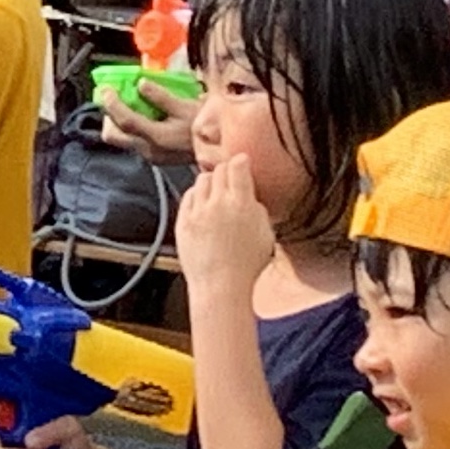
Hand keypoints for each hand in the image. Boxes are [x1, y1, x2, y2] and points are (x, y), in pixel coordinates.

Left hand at [99, 75, 202, 161]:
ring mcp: (150, 156)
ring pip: (121, 139)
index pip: (125, 121)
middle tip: (114, 97)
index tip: (107, 89)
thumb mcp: (186, 106)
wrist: (220, 150)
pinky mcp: (153, 157)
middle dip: (108, 115)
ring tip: (128, 103)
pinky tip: (142, 114)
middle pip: (113, 135)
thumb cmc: (205, 125)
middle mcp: (149, 150)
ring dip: (118, 121)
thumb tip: (141, 84)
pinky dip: (130, 127)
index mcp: (157, 137)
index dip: (112, 104)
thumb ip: (161, 97)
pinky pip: (132, 141)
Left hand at [175, 155, 275, 306]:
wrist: (221, 287)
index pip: (238, 166)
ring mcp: (198, 212)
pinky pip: (188, 197)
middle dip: (226, 171)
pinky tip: (203, 203)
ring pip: (202, 180)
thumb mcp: (266, 234)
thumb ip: (258, 209)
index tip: (242, 163)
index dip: (241, 161)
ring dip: (210, 182)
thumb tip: (249, 194)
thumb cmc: (248, 266)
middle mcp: (218, 204)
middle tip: (230, 178)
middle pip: (219, 171)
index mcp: (242, 204)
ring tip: (216, 192)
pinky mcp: (183, 222)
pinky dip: (196, 195)